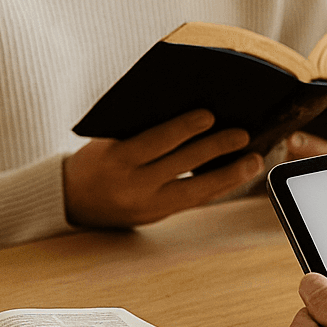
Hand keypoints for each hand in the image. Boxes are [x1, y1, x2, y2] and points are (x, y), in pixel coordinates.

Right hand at [63, 109, 260, 227]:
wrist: (72, 201)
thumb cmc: (97, 159)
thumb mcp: (109, 141)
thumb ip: (142, 130)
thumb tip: (192, 110)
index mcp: (117, 159)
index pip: (154, 142)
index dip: (183, 128)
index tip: (209, 115)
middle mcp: (133, 186)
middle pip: (181, 165)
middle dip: (215, 148)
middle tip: (243, 134)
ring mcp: (147, 206)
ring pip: (195, 191)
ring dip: (229, 175)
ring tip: (254, 161)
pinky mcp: (158, 216)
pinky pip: (194, 202)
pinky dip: (218, 188)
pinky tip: (238, 175)